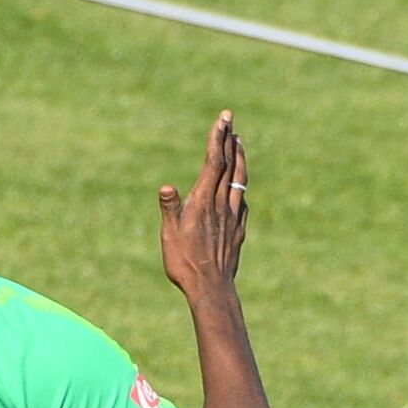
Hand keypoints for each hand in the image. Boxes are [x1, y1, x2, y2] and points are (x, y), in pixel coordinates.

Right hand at [158, 110, 247, 300]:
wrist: (211, 287)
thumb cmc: (184, 262)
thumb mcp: (170, 235)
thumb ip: (170, 208)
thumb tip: (166, 186)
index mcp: (202, 202)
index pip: (213, 163)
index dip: (217, 140)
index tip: (222, 120)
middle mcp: (221, 204)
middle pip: (228, 166)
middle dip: (228, 140)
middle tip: (229, 120)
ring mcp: (233, 216)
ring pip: (239, 180)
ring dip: (239, 158)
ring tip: (238, 143)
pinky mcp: (238, 228)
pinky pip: (241, 200)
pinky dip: (240, 184)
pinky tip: (238, 184)